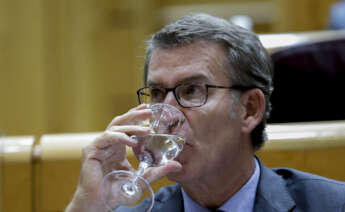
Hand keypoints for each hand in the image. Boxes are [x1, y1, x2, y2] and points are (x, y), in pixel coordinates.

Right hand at [65, 104, 181, 211]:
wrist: (100, 202)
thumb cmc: (117, 191)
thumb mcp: (142, 177)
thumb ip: (158, 170)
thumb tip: (177, 165)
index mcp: (116, 146)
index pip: (126, 126)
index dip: (136, 117)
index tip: (148, 110)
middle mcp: (107, 143)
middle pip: (121, 122)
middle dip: (135, 115)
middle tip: (148, 111)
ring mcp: (99, 145)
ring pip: (115, 127)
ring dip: (131, 126)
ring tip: (146, 129)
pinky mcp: (91, 150)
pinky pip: (107, 137)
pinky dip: (121, 137)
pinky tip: (133, 142)